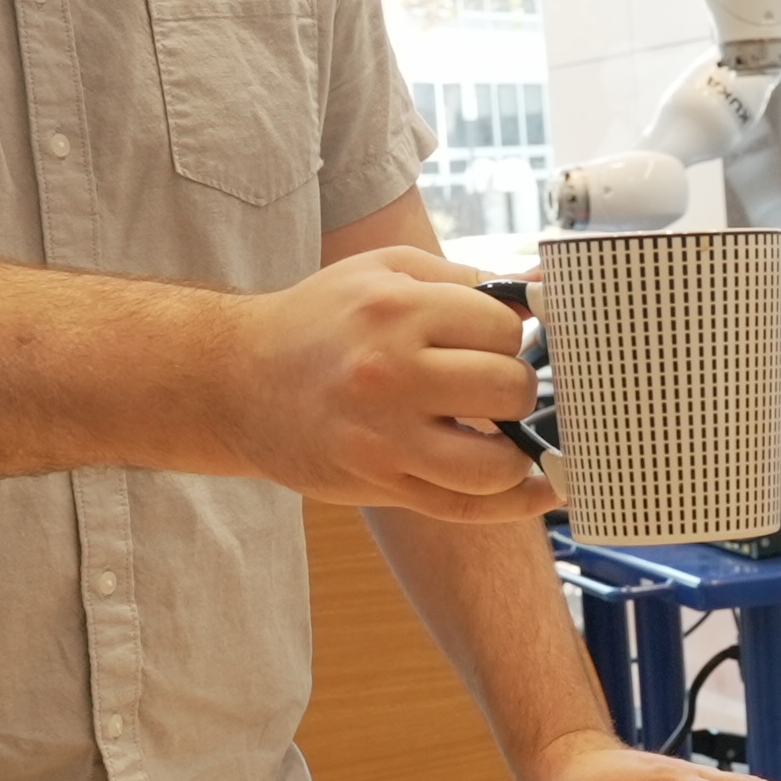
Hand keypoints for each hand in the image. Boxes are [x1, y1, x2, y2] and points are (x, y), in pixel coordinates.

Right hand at [237, 246, 558, 521]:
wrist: (237, 380)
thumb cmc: (320, 320)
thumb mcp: (384, 273)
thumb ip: (466, 278)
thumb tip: (544, 284)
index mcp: (396, 310)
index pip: (503, 328)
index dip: (511, 335)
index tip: (493, 340)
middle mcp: (390, 374)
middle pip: (509, 389)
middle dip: (516, 386)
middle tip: (491, 384)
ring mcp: (385, 438)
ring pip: (497, 463)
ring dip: (516, 449)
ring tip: (499, 432)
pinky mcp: (380, 484)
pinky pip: (468, 507)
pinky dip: (517, 501)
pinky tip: (541, 487)